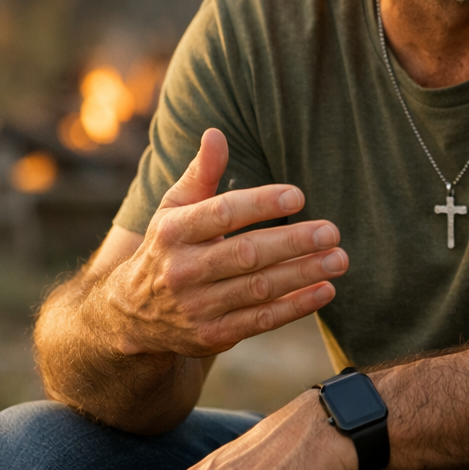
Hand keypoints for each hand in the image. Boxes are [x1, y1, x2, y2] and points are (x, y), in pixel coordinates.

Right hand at [99, 129, 347, 357]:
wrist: (130, 315)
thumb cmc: (167, 247)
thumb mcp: (174, 208)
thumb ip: (201, 173)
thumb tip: (215, 133)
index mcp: (173, 232)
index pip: (221, 214)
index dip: (260, 204)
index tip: (299, 195)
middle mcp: (183, 271)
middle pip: (245, 254)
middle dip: (292, 242)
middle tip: (332, 231)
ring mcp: (197, 307)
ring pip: (258, 289)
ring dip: (302, 274)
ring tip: (338, 259)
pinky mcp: (212, 335)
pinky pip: (260, 320)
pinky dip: (296, 306)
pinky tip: (325, 290)